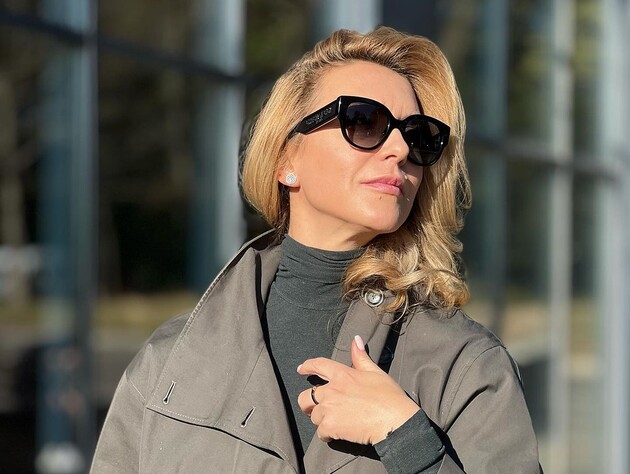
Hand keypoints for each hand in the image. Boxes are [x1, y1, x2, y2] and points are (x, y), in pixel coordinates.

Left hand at [297, 335, 419, 444]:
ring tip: (334, 422)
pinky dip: (327, 434)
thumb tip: (356, 340)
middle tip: (314, 408)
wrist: (395, 421)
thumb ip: (361, 357)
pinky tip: (336, 434)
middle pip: (306, 396)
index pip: (318, 365)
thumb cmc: (389, 396)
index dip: (307, 366)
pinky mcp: (331, 427)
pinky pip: (320, 432)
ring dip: (321, 420)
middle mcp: (331, 390)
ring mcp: (329, 409)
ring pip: (313, 416)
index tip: (301, 369)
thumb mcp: (375, 372)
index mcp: (342, 375)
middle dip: (307, 402)